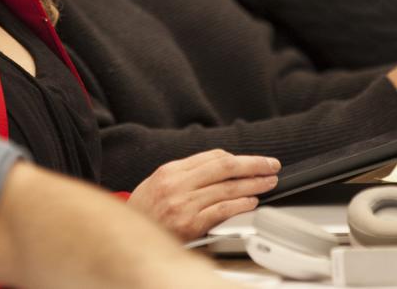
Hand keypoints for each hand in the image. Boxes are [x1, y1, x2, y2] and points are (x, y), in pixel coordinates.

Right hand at [126, 150, 280, 239]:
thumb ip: (187, 174)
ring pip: (227, 188)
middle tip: (271, 165)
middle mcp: (177, 185)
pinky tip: (252, 202)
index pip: (212, 156)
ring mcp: (183, 205)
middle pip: (224, 167)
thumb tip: (221, 166)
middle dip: (253, 165)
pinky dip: (240, 205)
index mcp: (170, 171)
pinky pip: (222, 211)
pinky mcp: (190, 225)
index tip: (254, 160)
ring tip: (268, 183)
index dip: (238, 158)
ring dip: (253, 185)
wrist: (125, 239)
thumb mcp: (159, 183)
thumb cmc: (145, 212)